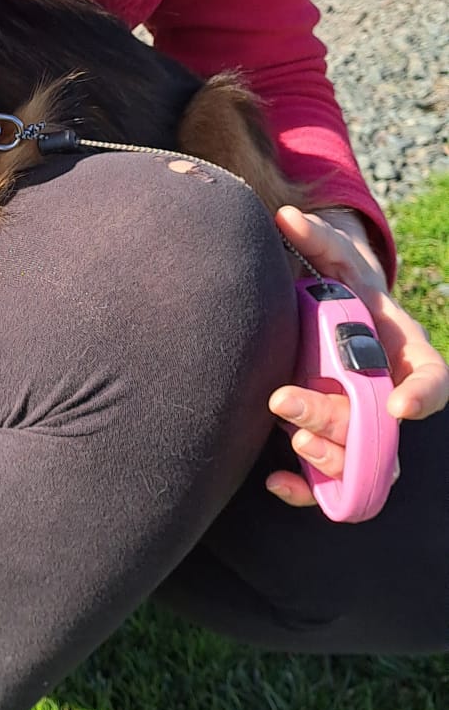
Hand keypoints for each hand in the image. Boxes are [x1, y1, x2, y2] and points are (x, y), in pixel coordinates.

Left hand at [266, 204, 448, 507]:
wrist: (324, 313)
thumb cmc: (342, 287)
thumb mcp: (337, 260)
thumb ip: (318, 241)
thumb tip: (285, 218)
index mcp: (404, 349)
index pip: (432, 377)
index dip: (423, 396)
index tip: (398, 407)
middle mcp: (389, 393)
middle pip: (383, 427)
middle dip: (340, 421)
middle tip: (286, 400)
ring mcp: (364, 425)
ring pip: (366, 463)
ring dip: (332, 459)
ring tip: (292, 437)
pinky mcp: (334, 446)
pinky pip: (334, 485)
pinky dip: (309, 492)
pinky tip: (277, 482)